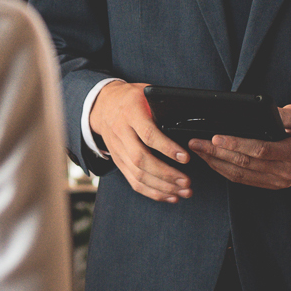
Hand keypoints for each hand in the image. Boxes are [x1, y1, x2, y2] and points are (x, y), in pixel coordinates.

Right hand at [88, 81, 192, 202]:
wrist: (103, 105)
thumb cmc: (131, 98)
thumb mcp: (144, 94)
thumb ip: (161, 106)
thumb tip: (187, 116)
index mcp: (130, 114)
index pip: (148, 135)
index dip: (167, 148)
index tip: (185, 157)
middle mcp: (121, 134)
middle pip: (142, 159)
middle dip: (166, 174)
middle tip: (187, 181)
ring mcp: (118, 150)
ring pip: (138, 175)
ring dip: (162, 187)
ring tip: (183, 191)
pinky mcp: (118, 162)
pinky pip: (134, 181)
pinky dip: (152, 192)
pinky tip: (169, 196)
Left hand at [186, 104, 290, 189]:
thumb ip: (283, 115)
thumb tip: (261, 112)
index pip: (259, 150)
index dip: (235, 144)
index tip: (215, 137)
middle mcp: (285, 173)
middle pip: (244, 164)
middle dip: (216, 153)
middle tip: (195, 142)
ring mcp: (279, 181)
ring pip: (241, 175)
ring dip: (216, 163)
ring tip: (198, 150)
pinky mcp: (274, 184)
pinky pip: (246, 180)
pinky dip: (226, 170)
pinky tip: (213, 160)